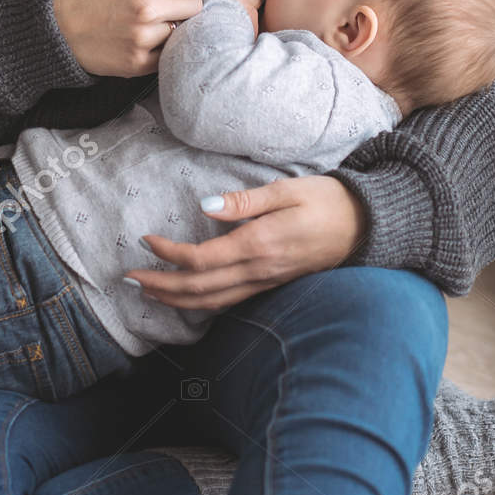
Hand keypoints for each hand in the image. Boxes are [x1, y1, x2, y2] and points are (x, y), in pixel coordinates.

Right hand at [53, 0, 235, 76]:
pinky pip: (170, 54)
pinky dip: (164, 48)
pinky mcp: (139, 63)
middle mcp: (149, 7)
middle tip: (169, 4)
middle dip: (187, 4)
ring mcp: (145, 38)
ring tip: (151, 24)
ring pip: (184, 32)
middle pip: (197, 6)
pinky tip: (147, 40)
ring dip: (175, 28)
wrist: (54, 24)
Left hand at [125, 175, 367, 309]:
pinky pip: (230, 302)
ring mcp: (266, 282)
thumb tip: (205, 206)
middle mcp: (259, 271)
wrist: (365, 225)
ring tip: (148, 293)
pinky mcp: (271, 284)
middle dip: (160, 286)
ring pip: (212, 302)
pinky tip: (188, 300)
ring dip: (176, 300)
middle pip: (199, 289)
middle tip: (129, 278)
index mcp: (259, 244)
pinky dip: (202, 304)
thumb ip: (243, 201)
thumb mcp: (285, 190)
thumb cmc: (326, 200)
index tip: (147, 240)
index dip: (169, 253)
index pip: (201, 259)